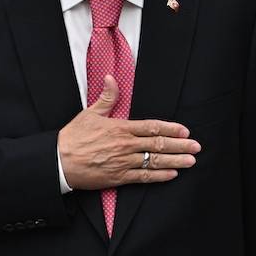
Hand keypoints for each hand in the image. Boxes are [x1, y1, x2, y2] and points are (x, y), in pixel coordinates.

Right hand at [58, 75, 200, 189]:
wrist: (59, 161)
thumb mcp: (89, 113)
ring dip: (175, 161)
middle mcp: (125, 145)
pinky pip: (144, 177)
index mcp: (120, 128)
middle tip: (196, 146)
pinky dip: (159, 176)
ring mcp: (123, 162)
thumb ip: (106, 97)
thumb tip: (111, 78)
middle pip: (158, 144)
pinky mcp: (118, 177)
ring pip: (155, 161)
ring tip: (190, 161)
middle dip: (180, 145)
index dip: (171, 129)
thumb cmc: (73, 137)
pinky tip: (172, 174)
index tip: (184, 131)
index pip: (152, 127)